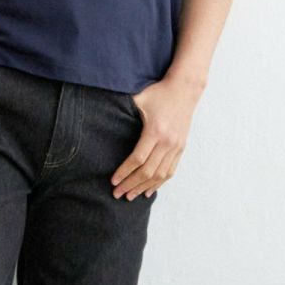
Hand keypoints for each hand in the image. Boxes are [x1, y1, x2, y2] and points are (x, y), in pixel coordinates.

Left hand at [110, 72, 201, 199]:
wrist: (185, 89)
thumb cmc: (158, 93)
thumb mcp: (139, 98)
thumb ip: (122, 108)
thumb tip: (100, 113)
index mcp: (155, 131)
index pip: (137, 159)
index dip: (124, 172)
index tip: (113, 181)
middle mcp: (167, 142)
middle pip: (147, 171)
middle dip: (130, 184)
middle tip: (117, 194)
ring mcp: (176, 146)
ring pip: (160, 175)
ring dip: (144, 187)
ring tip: (130, 196)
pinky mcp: (181, 148)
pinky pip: (170, 171)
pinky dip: (159, 183)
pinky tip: (148, 191)